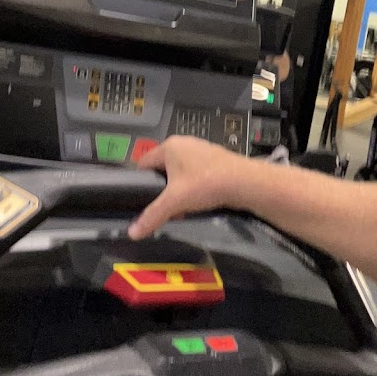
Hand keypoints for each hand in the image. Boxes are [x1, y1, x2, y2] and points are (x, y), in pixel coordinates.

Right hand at [128, 136, 247, 239]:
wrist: (244, 182)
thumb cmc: (205, 184)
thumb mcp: (175, 201)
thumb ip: (152, 216)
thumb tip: (132, 233)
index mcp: (169, 146)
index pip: (144, 163)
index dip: (139, 181)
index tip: (140, 199)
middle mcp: (184, 143)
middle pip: (163, 168)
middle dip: (162, 189)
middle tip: (164, 207)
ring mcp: (201, 149)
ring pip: (180, 172)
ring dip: (179, 190)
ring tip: (182, 208)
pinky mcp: (215, 158)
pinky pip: (196, 173)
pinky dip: (194, 186)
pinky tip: (199, 201)